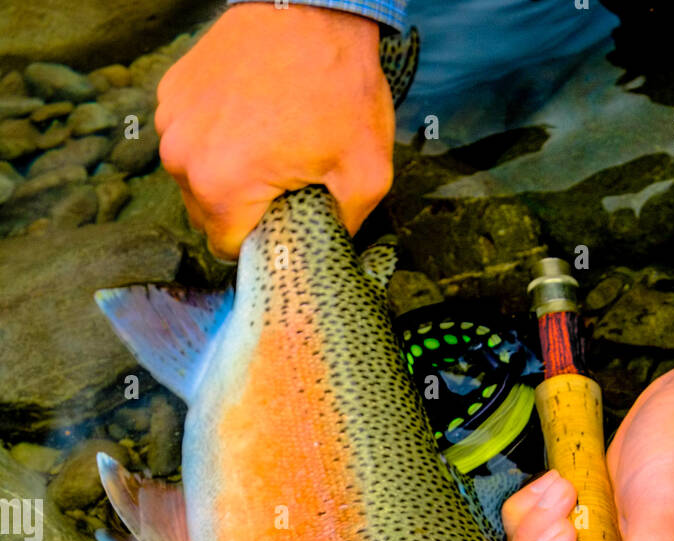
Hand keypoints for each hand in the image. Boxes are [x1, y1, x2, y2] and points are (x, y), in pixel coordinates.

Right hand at [156, 4, 394, 257]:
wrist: (311, 5)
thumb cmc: (338, 85)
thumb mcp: (366, 171)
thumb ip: (344, 225)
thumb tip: (329, 246)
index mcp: (221, 186)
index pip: (228, 248)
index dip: (261, 239)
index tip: (285, 217)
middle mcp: (183, 157)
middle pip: (207, 214)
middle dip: (242, 207)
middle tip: (282, 178)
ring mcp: (172, 120)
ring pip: (195, 178)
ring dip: (225, 172)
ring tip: (266, 144)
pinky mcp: (171, 91)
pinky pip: (189, 138)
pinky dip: (214, 137)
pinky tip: (248, 116)